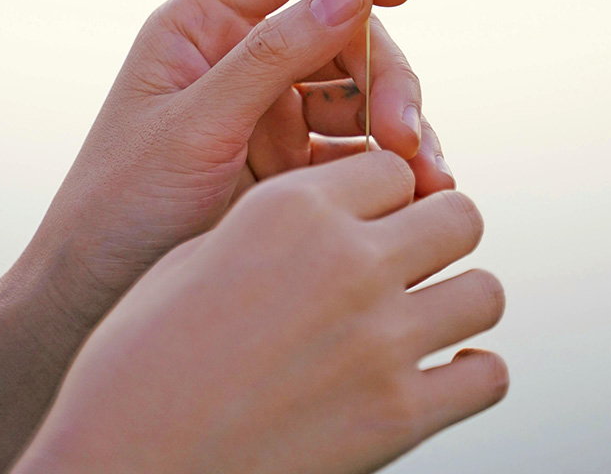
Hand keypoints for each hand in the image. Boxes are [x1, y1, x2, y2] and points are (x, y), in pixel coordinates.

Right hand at [13, 152, 507, 473]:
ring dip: (461, 300)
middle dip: (441, 233)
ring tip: (428, 318)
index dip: (385, 193)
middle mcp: (347, 260)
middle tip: (415, 261)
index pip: (392, 167)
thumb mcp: (196, 257)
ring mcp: (380, 340)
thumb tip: (329, 215)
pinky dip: (470, 375)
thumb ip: (275, 224)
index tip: (373, 217)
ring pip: (486, 291)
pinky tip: (438, 376)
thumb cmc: (138, 363)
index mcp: (290, 209)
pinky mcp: (399, 418)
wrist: (123, 466)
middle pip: (459, 215)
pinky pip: (487, 376)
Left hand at [30, 0, 453, 324]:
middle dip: (385, 73)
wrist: (90, 306)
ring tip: (425, 180)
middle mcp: (245, 57)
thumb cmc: (118, 208)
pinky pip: (361, 150)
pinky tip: (418, 197)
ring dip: (401, 124)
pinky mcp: (294, 166)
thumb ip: (271, 57)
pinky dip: (395, 168)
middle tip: (404, 137)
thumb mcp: (193, 128)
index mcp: (205, 25)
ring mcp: (273, 110)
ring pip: (363, 89)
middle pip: (344, 28)